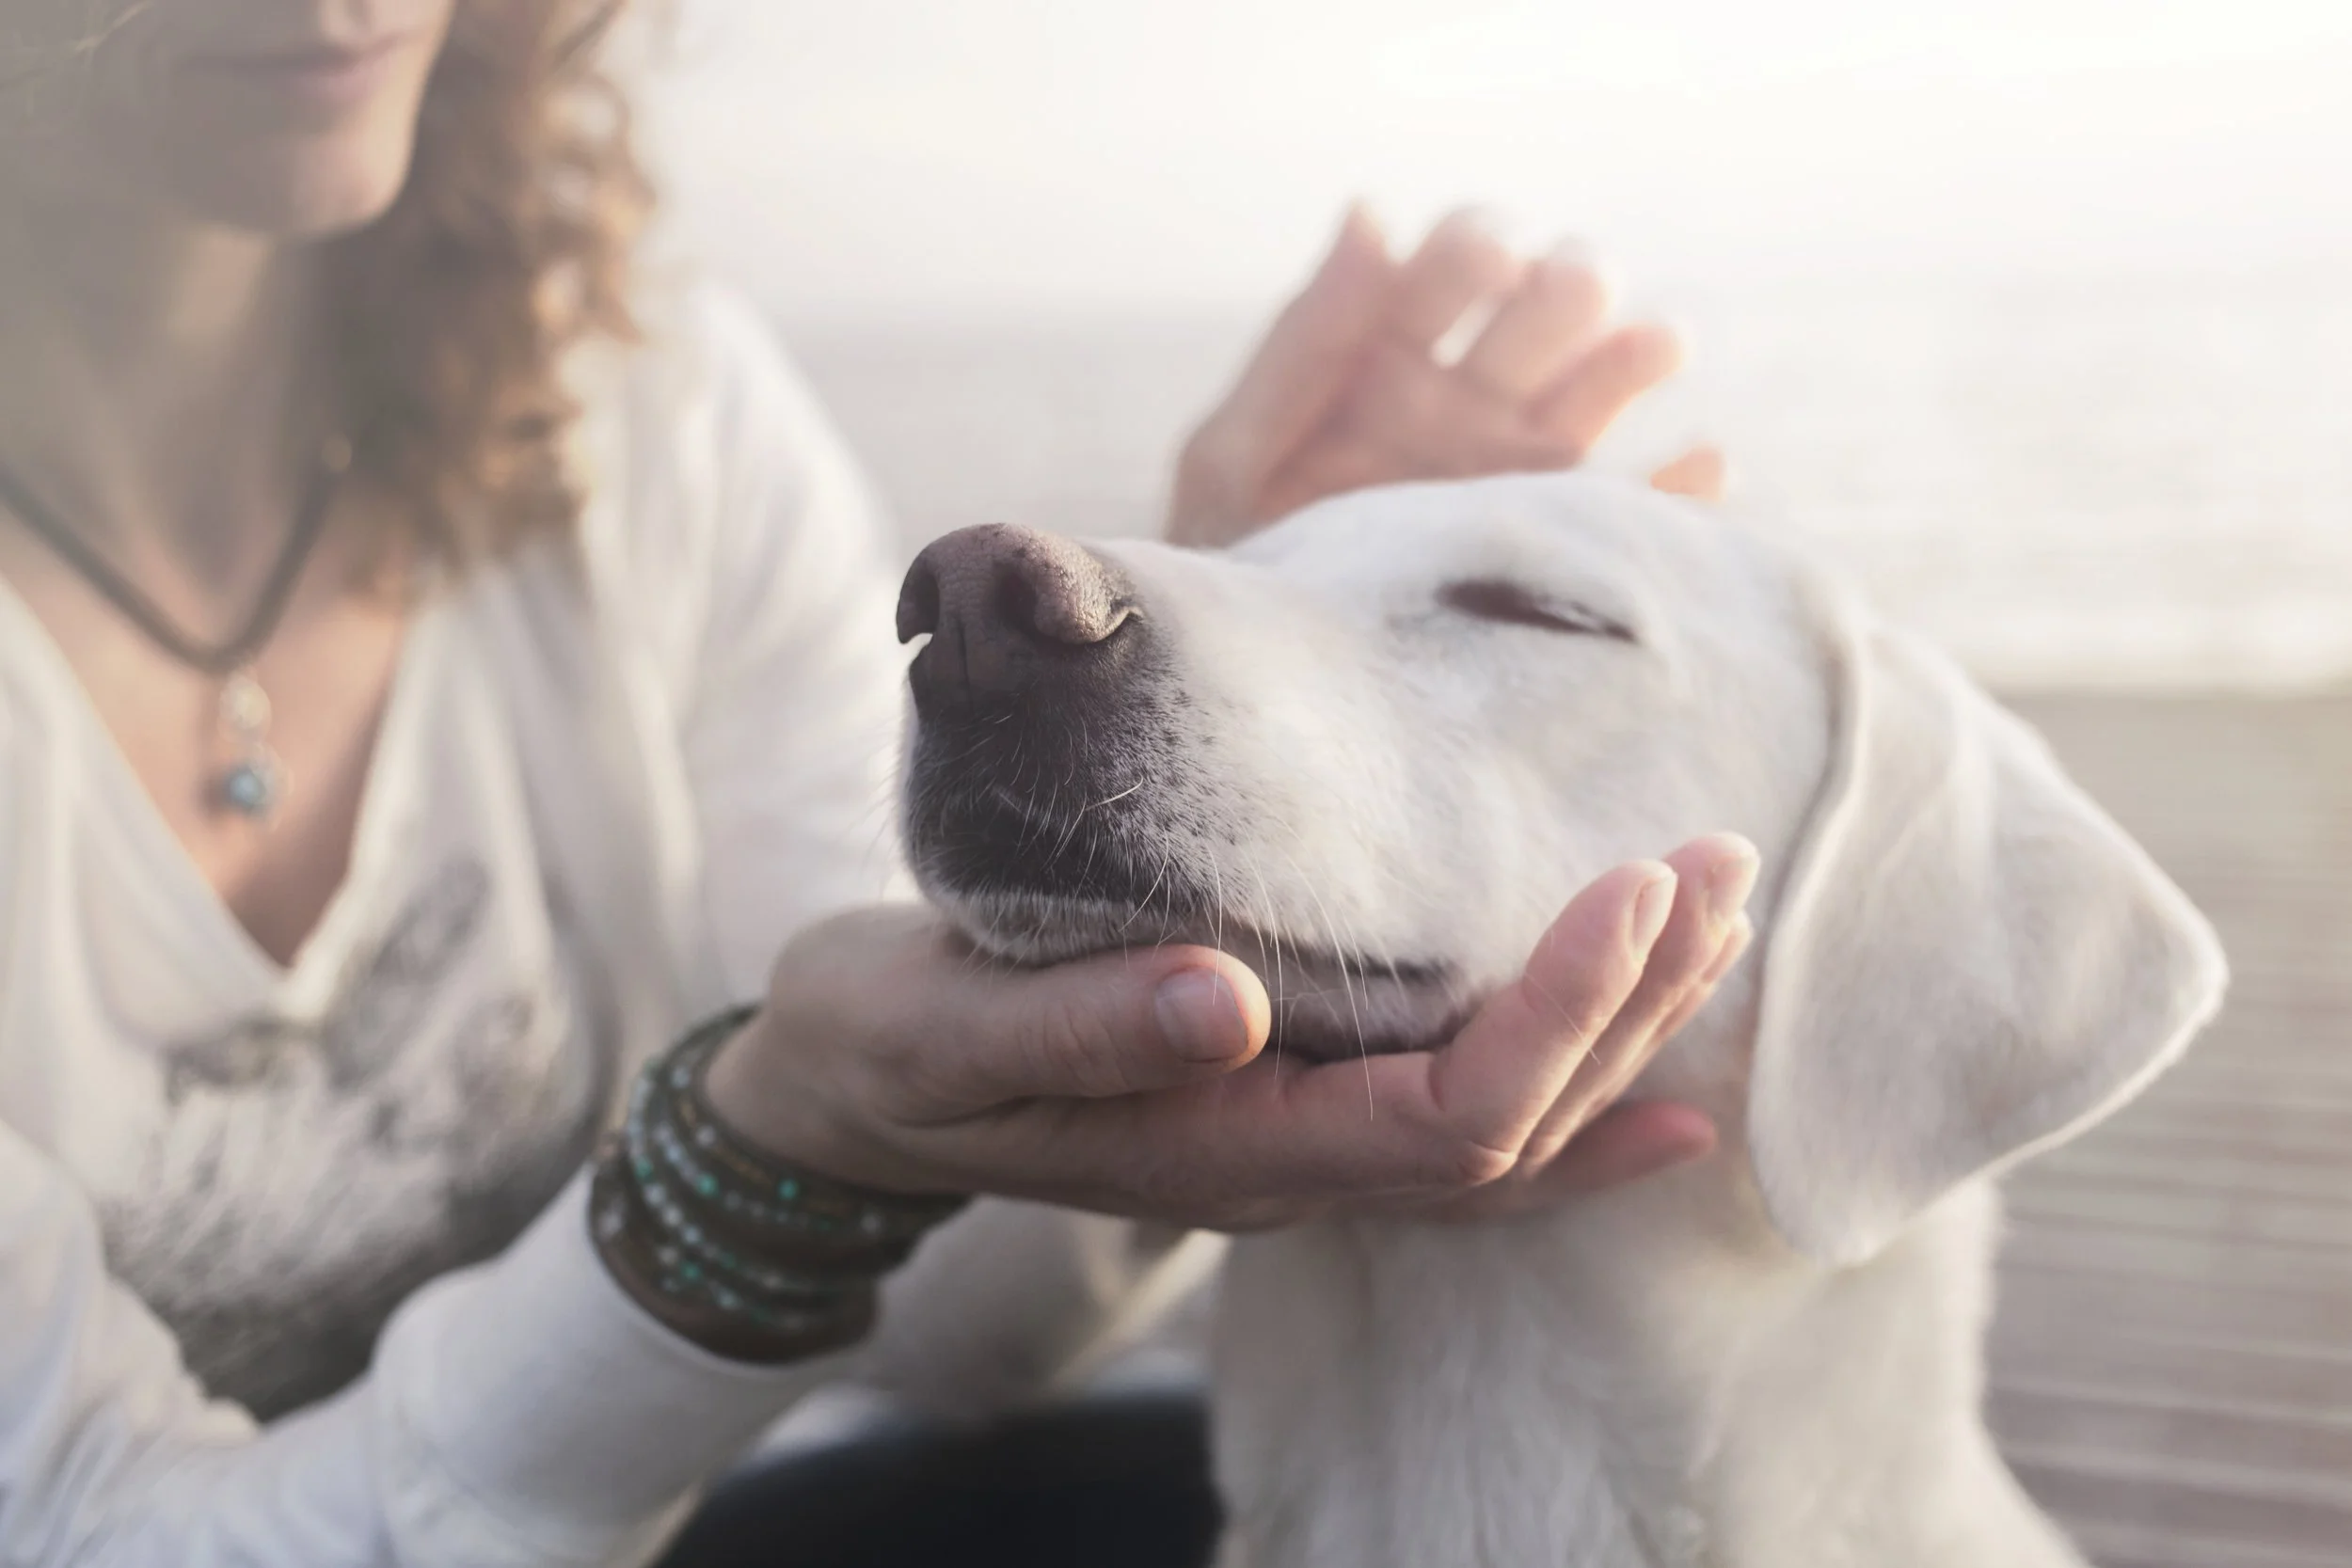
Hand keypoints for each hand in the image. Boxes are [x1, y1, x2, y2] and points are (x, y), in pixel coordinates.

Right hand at [702, 836, 1756, 1232]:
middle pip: (1514, 1128)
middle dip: (1631, 1004)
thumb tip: (1225, 1000)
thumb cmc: (886, 1045)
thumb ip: (1079, 1028)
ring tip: (1714, 920)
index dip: (1560, 1017)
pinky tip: (1660, 1079)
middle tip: (1714, 865)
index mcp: (1224, 1150)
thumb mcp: (944, 1028)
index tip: (1634, 888)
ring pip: (1507, 1129)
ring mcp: (1296, 1146)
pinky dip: (1573, 1098)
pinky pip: (1465, 1129)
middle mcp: (1286, 1167)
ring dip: (1622, 1031)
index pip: (1448, 1117)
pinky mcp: (1290, 1101)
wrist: (845, 1084)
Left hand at [1169, 206, 1727, 549]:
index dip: (1481, 245)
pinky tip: (1700, 466)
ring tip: (1649, 350)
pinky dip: (1687, 488)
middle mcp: (1470, 399)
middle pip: (1552, 302)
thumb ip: (1304, 341)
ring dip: (1636, 352)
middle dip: (1568, 281)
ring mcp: (1525, 471)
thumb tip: (1371, 211)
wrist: (1268, 693)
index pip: (1461, 258)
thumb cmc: (1236, 566)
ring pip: (1611, 381)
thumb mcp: (1237, 455)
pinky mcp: (1567, 548)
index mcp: (1391, 355)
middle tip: (1561, 299)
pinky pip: (1651, 511)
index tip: (1487, 263)